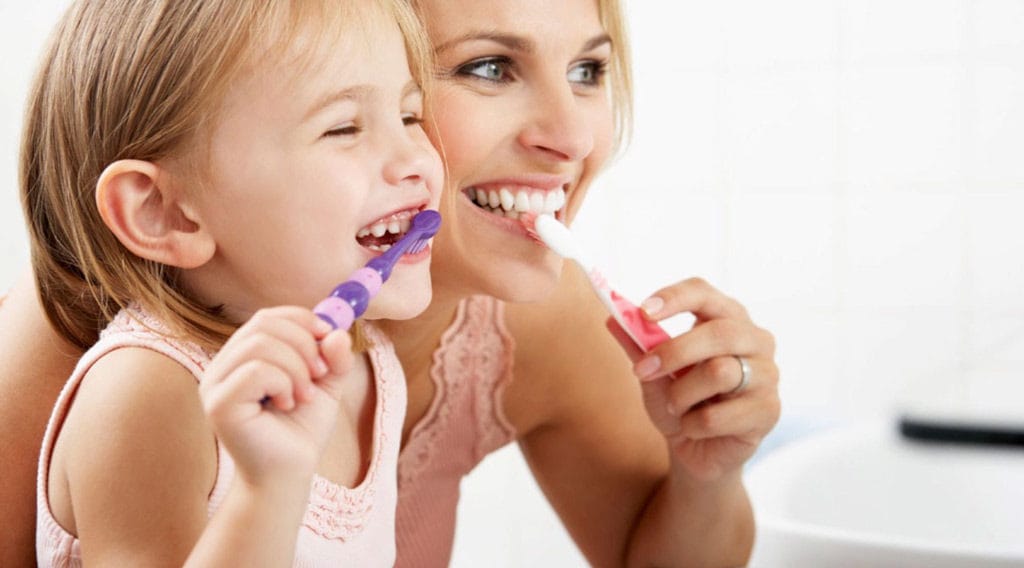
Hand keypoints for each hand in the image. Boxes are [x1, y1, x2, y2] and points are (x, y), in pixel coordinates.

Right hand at [199, 307, 352, 485]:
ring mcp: (215, 384)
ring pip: (259, 344)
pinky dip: (283, 383)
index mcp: (243, 356)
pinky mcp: (218, 405)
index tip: (328, 336)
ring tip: (305, 394)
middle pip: (263, 323)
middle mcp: (223, 366)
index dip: (301, 319)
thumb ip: (334, 356)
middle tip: (321, 373)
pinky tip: (287, 404)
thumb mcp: (327, 384)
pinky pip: (255, 371)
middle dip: (303, 343)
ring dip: (296, 367)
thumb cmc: (301, 429)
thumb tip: (337, 330)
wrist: (289, 474)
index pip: (267, 317)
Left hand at [608, 278, 779, 480]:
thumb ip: (638, 345)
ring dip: (681, 394)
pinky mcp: (768, 412)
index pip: (705, 293)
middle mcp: (756, 341)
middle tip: (642, 370)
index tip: (642, 312)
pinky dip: (692, 425)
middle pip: (720, 332)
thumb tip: (612, 318)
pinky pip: (717, 416)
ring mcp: (767, 375)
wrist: (697, 450)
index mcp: (727, 319)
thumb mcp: (653, 372)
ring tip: (675, 406)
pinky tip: (694, 428)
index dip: (674, 298)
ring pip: (720, 372)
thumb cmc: (680, 402)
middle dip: (674, 352)